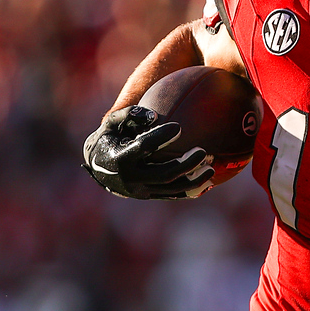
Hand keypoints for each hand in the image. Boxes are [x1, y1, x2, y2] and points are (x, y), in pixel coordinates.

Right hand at [82, 105, 212, 198]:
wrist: (98, 166)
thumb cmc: (109, 137)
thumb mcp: (112, 123)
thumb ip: (129, 115)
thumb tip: (154, 115)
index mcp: (120, 157)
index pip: (143, 147)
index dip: (160, 137)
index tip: (179, 127)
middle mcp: (130, 178)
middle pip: (163, 174)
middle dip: (185, 164)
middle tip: (203, 151)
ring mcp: (140, 190)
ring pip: (171, 188)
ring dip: (193, 180)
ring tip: (211, 167)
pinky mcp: (148, 195)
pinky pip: (172, 194)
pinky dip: (190, 189)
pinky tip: (207, 180)